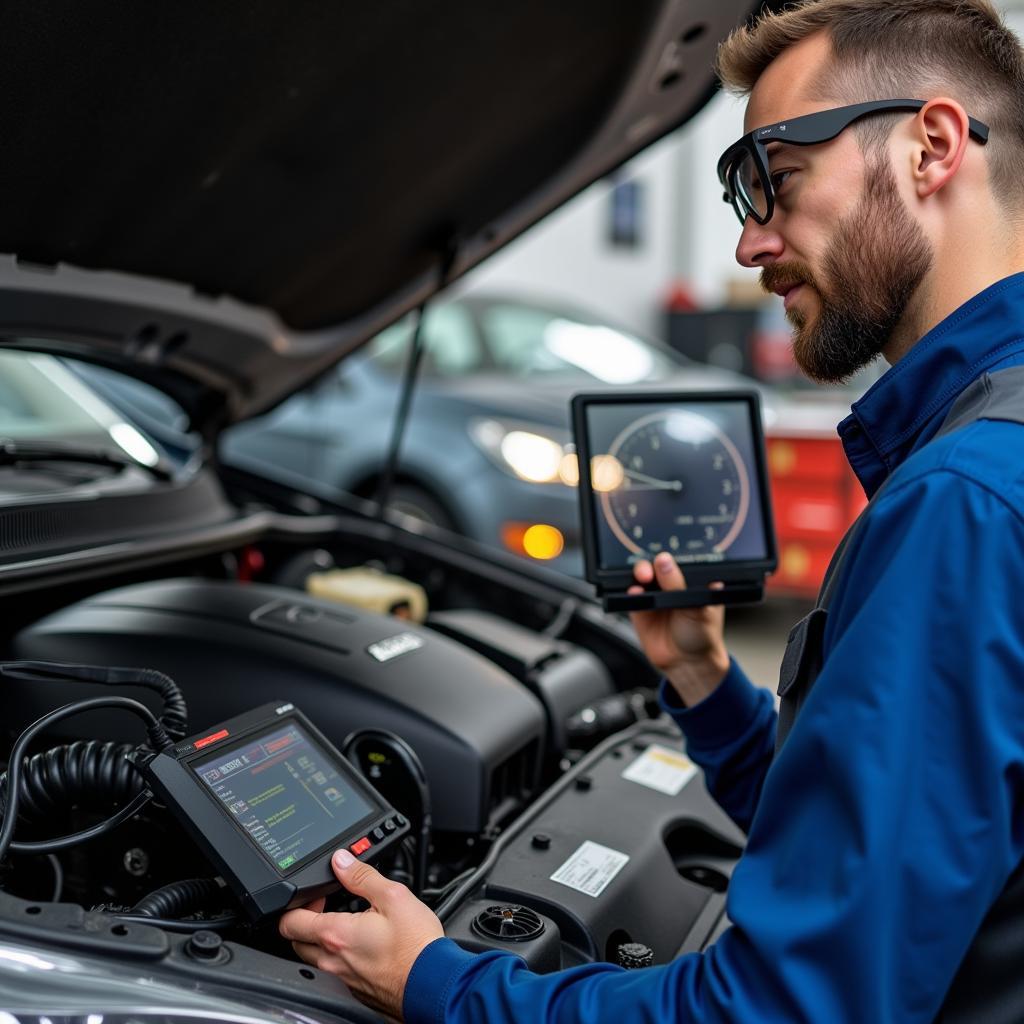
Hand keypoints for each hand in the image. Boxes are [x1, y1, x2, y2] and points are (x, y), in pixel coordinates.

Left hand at [279, 848, 443, 1019]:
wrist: (433, 983)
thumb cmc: (416, 946)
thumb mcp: (393, 896)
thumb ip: (362, 876)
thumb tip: (342, 861)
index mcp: (336, 935)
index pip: (290, 923)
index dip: (296, 903)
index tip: (317, 894)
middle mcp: (332, 961)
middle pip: (297, 941)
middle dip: (306, 920)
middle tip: (329, 906)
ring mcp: (342, 979)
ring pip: (315, 958)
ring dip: (322, 939)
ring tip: (349, 922)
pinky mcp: (355, 990)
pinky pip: (335, 972)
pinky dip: (340, 956)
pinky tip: (363, 944)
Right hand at [628, 551, 728, 705]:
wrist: (687, 663)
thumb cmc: (702, 634)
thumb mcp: (696, 608)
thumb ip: (678, 585)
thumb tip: (664, 562)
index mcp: (690, 579)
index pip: (677, 560)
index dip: (668, 557)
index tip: (663, 558)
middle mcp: (671, 584)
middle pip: (655, 564)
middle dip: (650, 565)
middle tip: (649, 571)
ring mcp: (654, 595)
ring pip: (641, 576)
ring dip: (639, 574)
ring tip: (642, 578)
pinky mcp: (639, 607)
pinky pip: (631, 595)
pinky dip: (630, 592)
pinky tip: (634, 593)